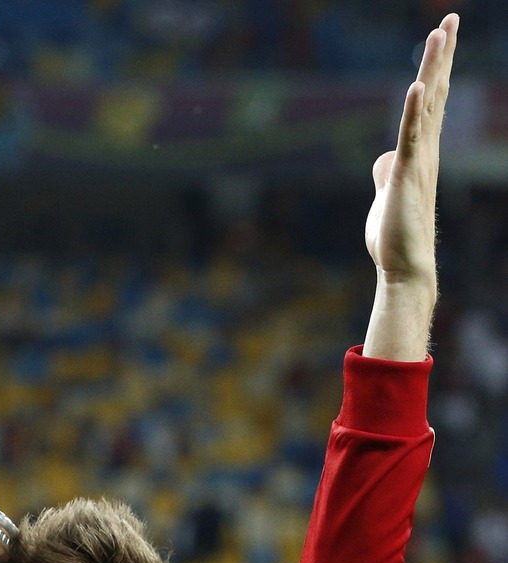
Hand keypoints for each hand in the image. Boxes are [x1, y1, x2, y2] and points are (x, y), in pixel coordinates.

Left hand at [365, 14, 457, 287]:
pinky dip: (412, 112)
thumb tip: (384, 158)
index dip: (437, 69)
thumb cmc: (396, 235)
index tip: (443, 37)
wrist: (404, 266)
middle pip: (436, 94)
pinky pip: (410, 138)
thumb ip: (387, 172)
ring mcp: (419, 162)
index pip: (431, 102)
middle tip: (450, 19)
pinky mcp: (406, 176)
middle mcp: (427, 151)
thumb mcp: (387, 195)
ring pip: (427, 107)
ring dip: (432, 69)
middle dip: (442, 56)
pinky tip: (417, 86)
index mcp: (422, 153)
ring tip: (441, 34)